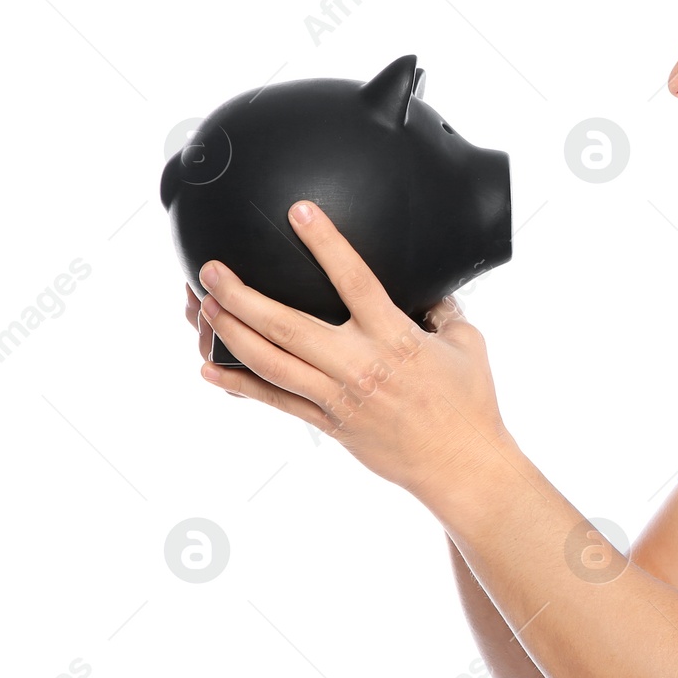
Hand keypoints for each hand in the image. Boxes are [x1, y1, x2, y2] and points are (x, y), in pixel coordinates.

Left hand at [193, 199, 515, 505]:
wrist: (461, 464)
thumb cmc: (471, 404)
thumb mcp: (467, 344)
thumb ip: (442, 311)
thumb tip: (428, 288)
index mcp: (395, 337)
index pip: (354, 281)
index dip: (326, 244)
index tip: (300, 213)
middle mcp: (360, 364)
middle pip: (288, 324)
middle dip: (243, 294)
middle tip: (212, 270)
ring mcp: (339, 396)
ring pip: (271, 362)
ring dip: (233, 331)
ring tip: (206, 306)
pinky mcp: (330, 423)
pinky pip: (277, 402)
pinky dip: (240, 386)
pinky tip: (210, 369)